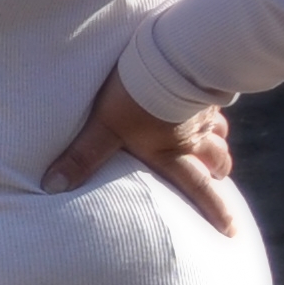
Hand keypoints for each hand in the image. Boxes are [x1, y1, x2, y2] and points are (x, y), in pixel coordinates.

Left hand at [43, 66, 237, 232]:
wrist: (170, 54)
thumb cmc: (135, 96)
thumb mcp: (104, 127)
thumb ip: (81, 157)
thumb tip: (53, 188)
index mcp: (171, 152)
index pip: (197, 187)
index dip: (215, 210)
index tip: (230, 230)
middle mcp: (194, 136)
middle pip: (217, 160)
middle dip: (219, 175)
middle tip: (221, 182)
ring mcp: (203, 111)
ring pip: (219, 135)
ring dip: (219, 145)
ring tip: (217, 151)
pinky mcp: (204, 86)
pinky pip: (217, 105)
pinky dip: (215, 113)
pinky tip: (209, 107)